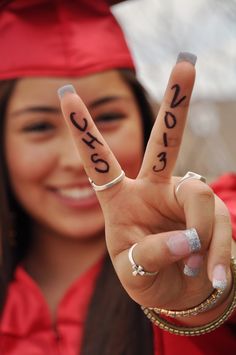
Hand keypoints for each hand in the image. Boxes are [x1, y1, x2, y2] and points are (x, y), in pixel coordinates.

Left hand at [58, 58, 231, 315]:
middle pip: (164, 142)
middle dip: (176, 103)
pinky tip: (213, 276)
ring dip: (202, 239)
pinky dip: (218, 255)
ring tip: (196, 270)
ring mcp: (184, 198)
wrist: (177, 291)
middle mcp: (153, 189)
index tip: (66, 92)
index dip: (83, 129)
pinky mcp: (212, 213)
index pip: (99, 160)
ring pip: (199, 199)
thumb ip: (153, 254)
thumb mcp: (134, 271)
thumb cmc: (145, 275)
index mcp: (120, 199)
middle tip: (187, 62)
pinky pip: (220, 226)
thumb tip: (189, 237)